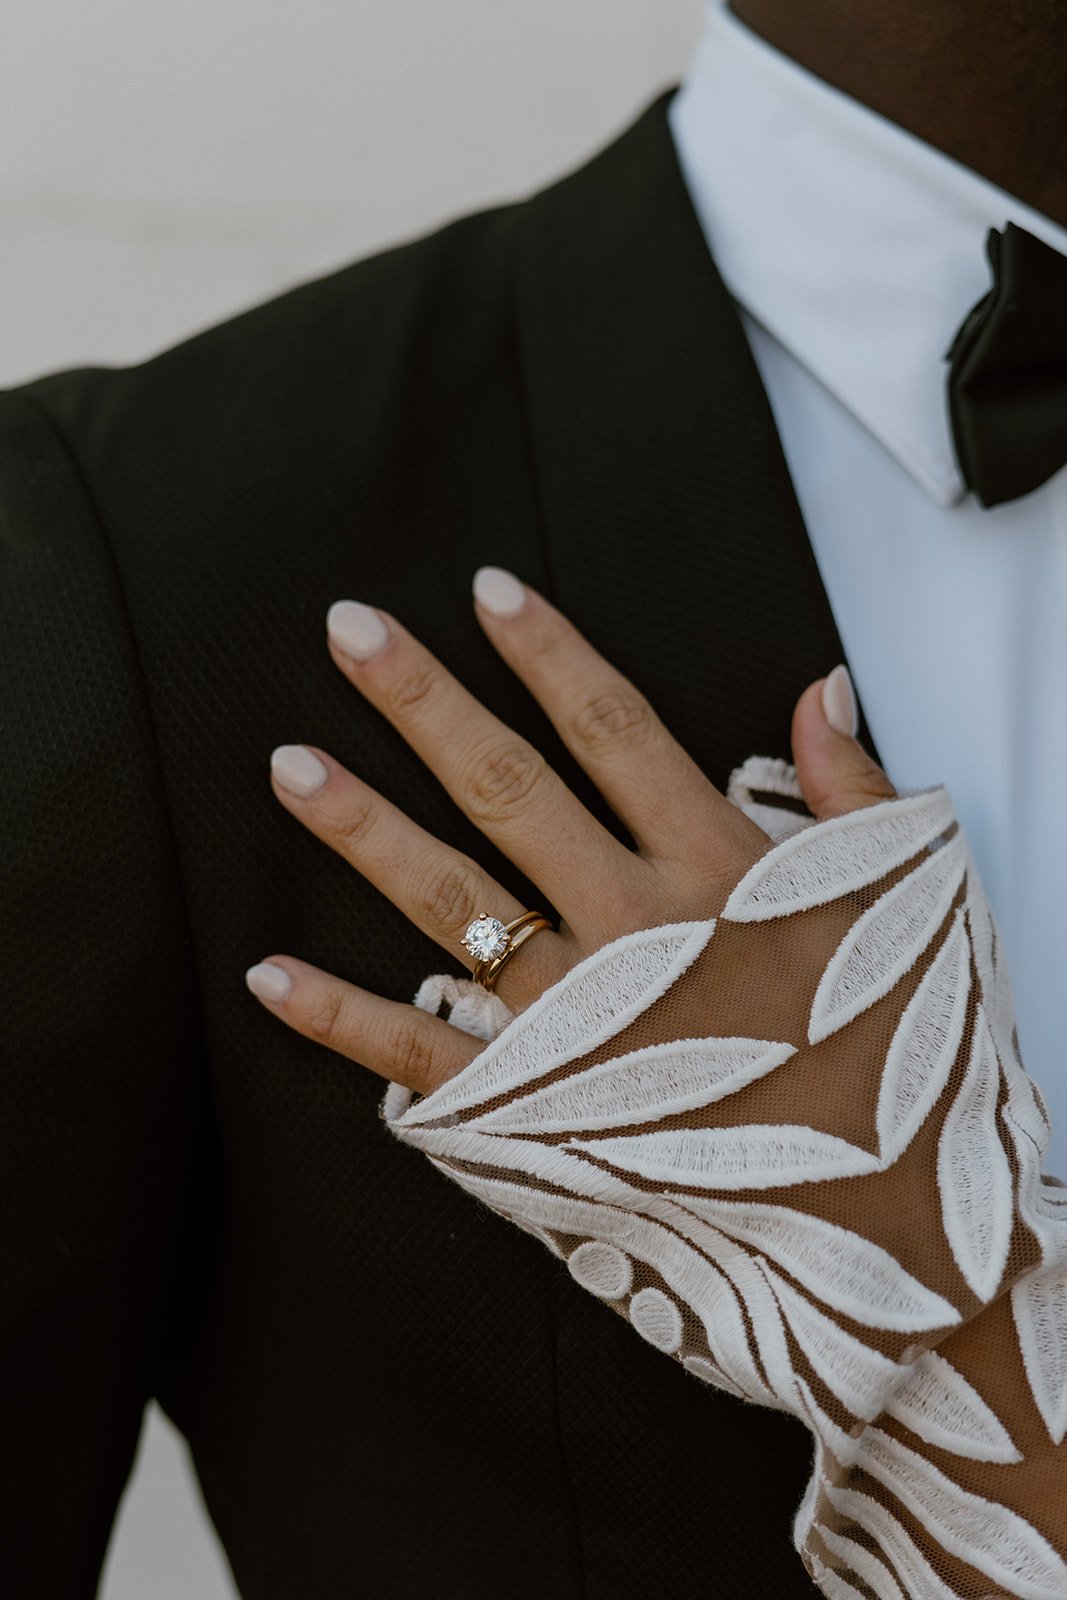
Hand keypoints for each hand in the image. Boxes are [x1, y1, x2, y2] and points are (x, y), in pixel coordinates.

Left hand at [245, 565, 895, 1091]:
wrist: (883, 1232)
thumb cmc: (888, 1065)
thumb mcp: (902, 907)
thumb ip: (854, 792)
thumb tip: (820, 688)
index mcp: (719, 873)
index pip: (617, 732)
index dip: (549, 655)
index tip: (488, 592)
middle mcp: (634, 931)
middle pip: (510, 789)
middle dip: (425, 704)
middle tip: (351, 632)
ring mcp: (576, 1021)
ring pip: (452, 903)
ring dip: (365, 831)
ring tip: (292, 767)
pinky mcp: (535, 1110)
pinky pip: (423, 1057)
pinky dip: (342, 1019)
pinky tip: (269, 977)